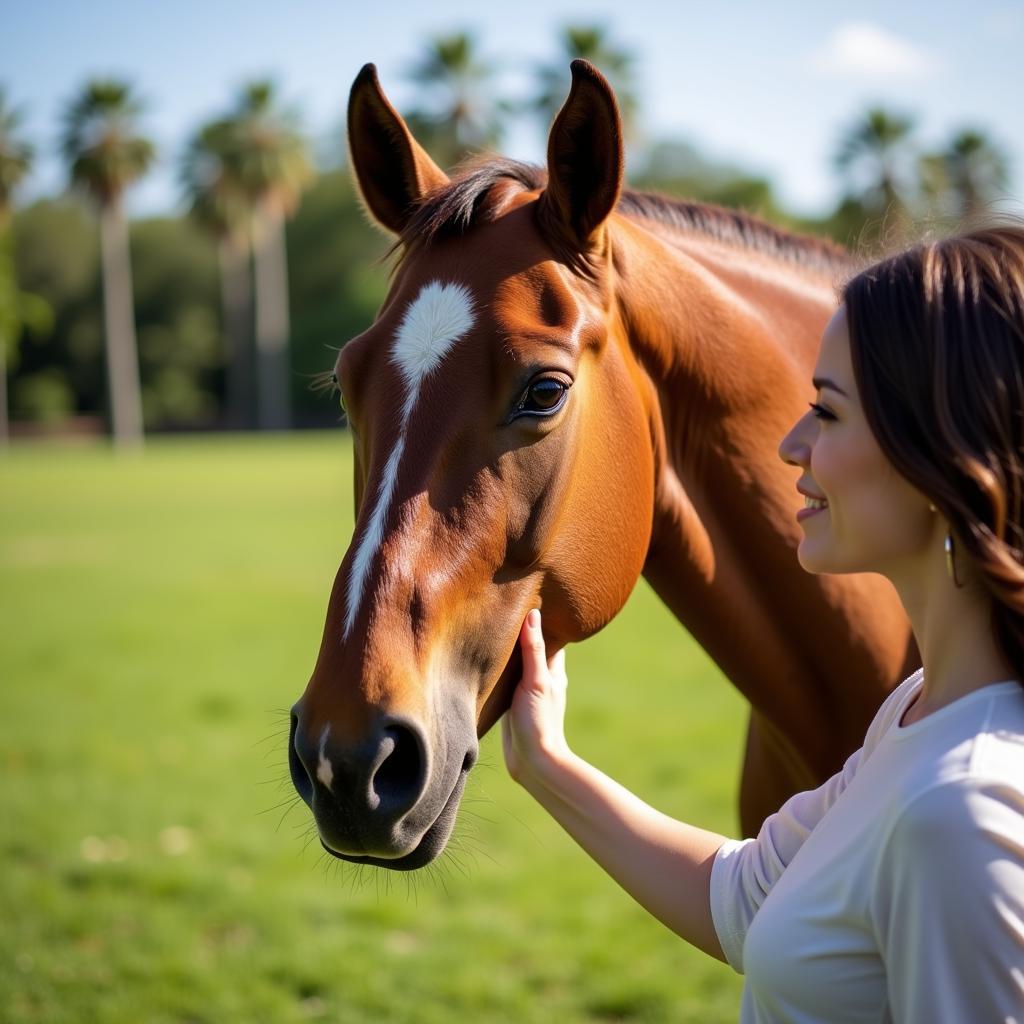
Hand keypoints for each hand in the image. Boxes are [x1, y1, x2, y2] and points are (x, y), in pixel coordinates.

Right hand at [502, 608, 569, 785]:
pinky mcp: (514, 704)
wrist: (532, 762)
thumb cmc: (538, 721)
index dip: (541, 619)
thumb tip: (534, 614)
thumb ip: (534, 650)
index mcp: (553, 669)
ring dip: (509, 651)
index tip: (529, 598)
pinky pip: (506, 680)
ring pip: (518, 664)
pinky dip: (500, 670)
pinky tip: (486, 663)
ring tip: (493, 629)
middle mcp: (542, 678)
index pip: (550, 636)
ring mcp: (528, 692)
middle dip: (522, 632)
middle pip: (533, 648)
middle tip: (505, 610)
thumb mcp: (536, 682)